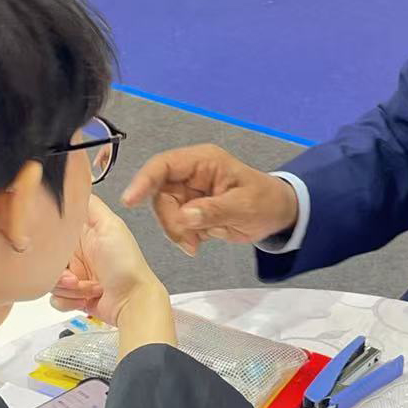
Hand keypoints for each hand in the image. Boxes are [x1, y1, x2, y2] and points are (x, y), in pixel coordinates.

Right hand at [52, 197, 164, 327]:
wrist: (133, 301)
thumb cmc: (126, 265)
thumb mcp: (110, 225)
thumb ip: (90, 205)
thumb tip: (73, 185)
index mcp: (85, 234)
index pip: (54, 232)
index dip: (50, 241)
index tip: (54, 249)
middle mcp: (79, 254)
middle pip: (47, 258)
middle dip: (58, 270)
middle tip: (73, 276)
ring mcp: (76, 276)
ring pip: (50, 280)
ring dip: (67, 287)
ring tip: (87, 287)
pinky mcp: (75, 296)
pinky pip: (56, 298)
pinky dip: (69, 300)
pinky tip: (85, 297)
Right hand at [123, 145, 298, 255]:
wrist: (278, 215)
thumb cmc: (266, 201)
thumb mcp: (244, 206)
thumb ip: (214, 211)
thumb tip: (184, 216)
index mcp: (202, 162)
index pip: (164, 166)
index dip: (144, 181)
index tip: (130, 200)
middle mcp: (191, 175)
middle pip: (160, 194)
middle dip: (169, 220)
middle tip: (188, 240)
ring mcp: (189, 193)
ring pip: (165, 212)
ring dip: (176, 232)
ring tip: (197, 244)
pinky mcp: (190, 210)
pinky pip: (175, 224)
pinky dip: (183, 237)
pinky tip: (200, 243)